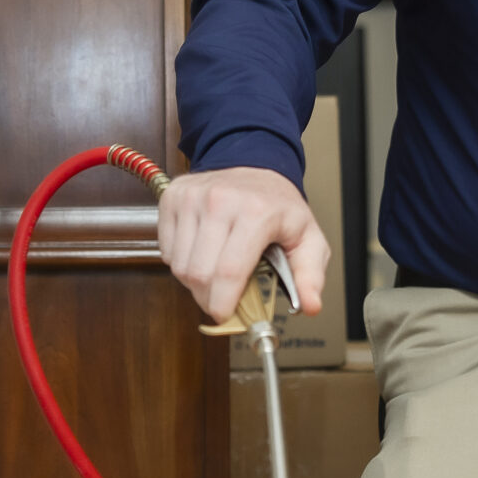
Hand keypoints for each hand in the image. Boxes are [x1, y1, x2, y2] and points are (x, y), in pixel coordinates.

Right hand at [158, 167, 331, 324]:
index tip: (225, 315)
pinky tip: (201, 252)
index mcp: (256, 212)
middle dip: (208, 298)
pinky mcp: (173, 197)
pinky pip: (167, 250)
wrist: (254, 162)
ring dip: (194, 281)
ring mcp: (192, 197)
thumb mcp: (307, 237)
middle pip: (199, 273)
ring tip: (214, 273)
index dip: (223, 303)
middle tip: (221, 300)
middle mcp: (220, 201)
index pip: (229, 271)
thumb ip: (310, 275)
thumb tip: (310, 306)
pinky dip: (181, 262)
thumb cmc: (278, 205)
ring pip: (179, 265)